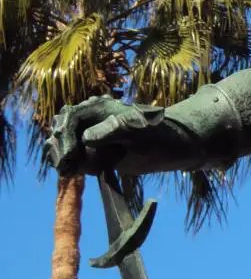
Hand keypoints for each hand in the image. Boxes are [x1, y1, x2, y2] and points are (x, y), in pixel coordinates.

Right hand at [43, 96, 161, 175]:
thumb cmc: (153, 134)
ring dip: (59, 155)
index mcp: (98, 107)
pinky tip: (69, 171)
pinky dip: (65, 161)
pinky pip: (66, 153)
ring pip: (59, 140)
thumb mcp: (137, 131)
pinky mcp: (85, 148)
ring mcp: (84, 132)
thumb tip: (86, 138)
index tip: (70, 156)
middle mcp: (87, 117)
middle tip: (66, 167)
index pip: (71, 118)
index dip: (67, 136)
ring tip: (67, 170)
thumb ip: (114, 131)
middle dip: (59, 146)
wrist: (163, 146)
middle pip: (60, 127)